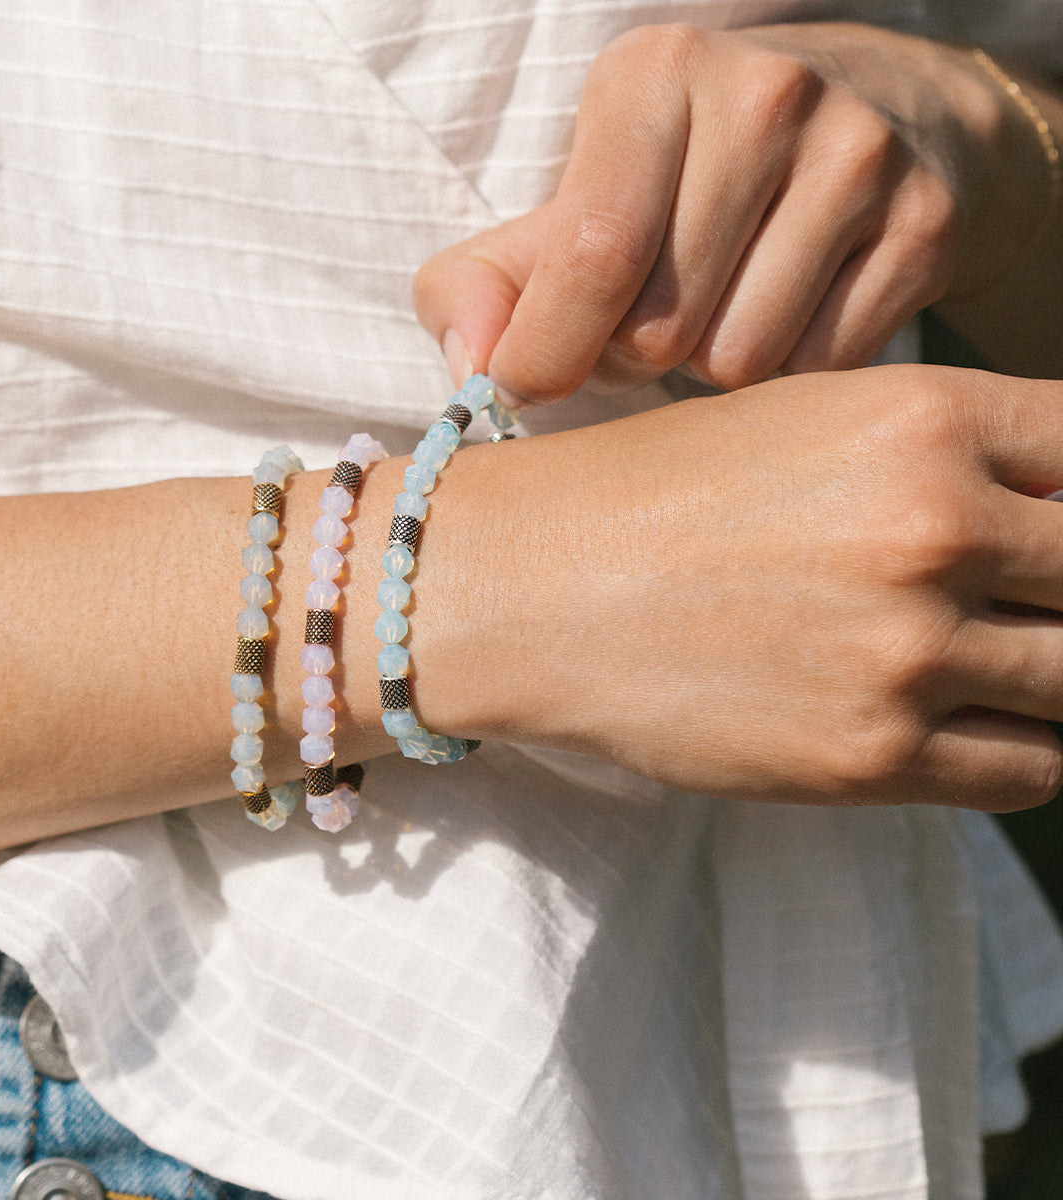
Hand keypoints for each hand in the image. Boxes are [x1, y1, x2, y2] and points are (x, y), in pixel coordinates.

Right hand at [413, 364, 1062, 809]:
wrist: (531, 590)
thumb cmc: (649, 493)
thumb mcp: (799, 421)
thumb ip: (936, 454)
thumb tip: (1045, 509)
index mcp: (921, 419)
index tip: (1055, 531)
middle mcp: (933, 530)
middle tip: (1019, 604)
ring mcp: (908, 652)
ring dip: (1049, 671)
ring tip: (990, 662)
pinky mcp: (872, 757)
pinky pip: (1031, 769)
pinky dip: (1024, 745)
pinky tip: (970, 721)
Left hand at [415, 23, 1014, 402]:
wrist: (875, 116)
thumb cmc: (682, 181)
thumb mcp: (570, 204)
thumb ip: (487, 284)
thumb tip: (476, 370)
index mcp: (653, 77)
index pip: (594, 255)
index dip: (549, 350)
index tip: (529, 383)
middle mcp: (766, 96)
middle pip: (663, 330)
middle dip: (639, 353)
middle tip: (657, 311)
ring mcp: (860, 156)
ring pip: (740, 364)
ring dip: (711, 368)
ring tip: (722, 307)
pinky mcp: (926, 224)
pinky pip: (819, 373)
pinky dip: (787, 373)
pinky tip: (789, 313)